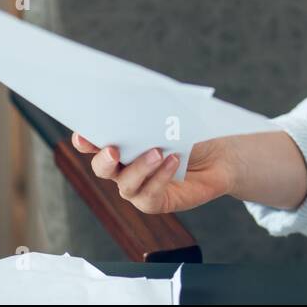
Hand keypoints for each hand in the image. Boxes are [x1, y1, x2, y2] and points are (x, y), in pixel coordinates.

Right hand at [71, 131, 234, 214]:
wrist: (223, 154)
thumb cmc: (194, 132)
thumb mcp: (174, 119)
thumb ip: (153, 115)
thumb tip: (140, 105)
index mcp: (122, 142)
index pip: (94, 143)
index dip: (85, 141)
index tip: (83, 136)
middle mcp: (124, 167)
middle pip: (102, 167)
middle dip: (103, 159)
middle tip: (114, 149)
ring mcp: (139, 186)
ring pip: (125, 184)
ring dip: (139, 168)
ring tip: (157, 153)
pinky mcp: (156, 202)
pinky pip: (149, 195)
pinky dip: (160, 177)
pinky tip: (173, 162)